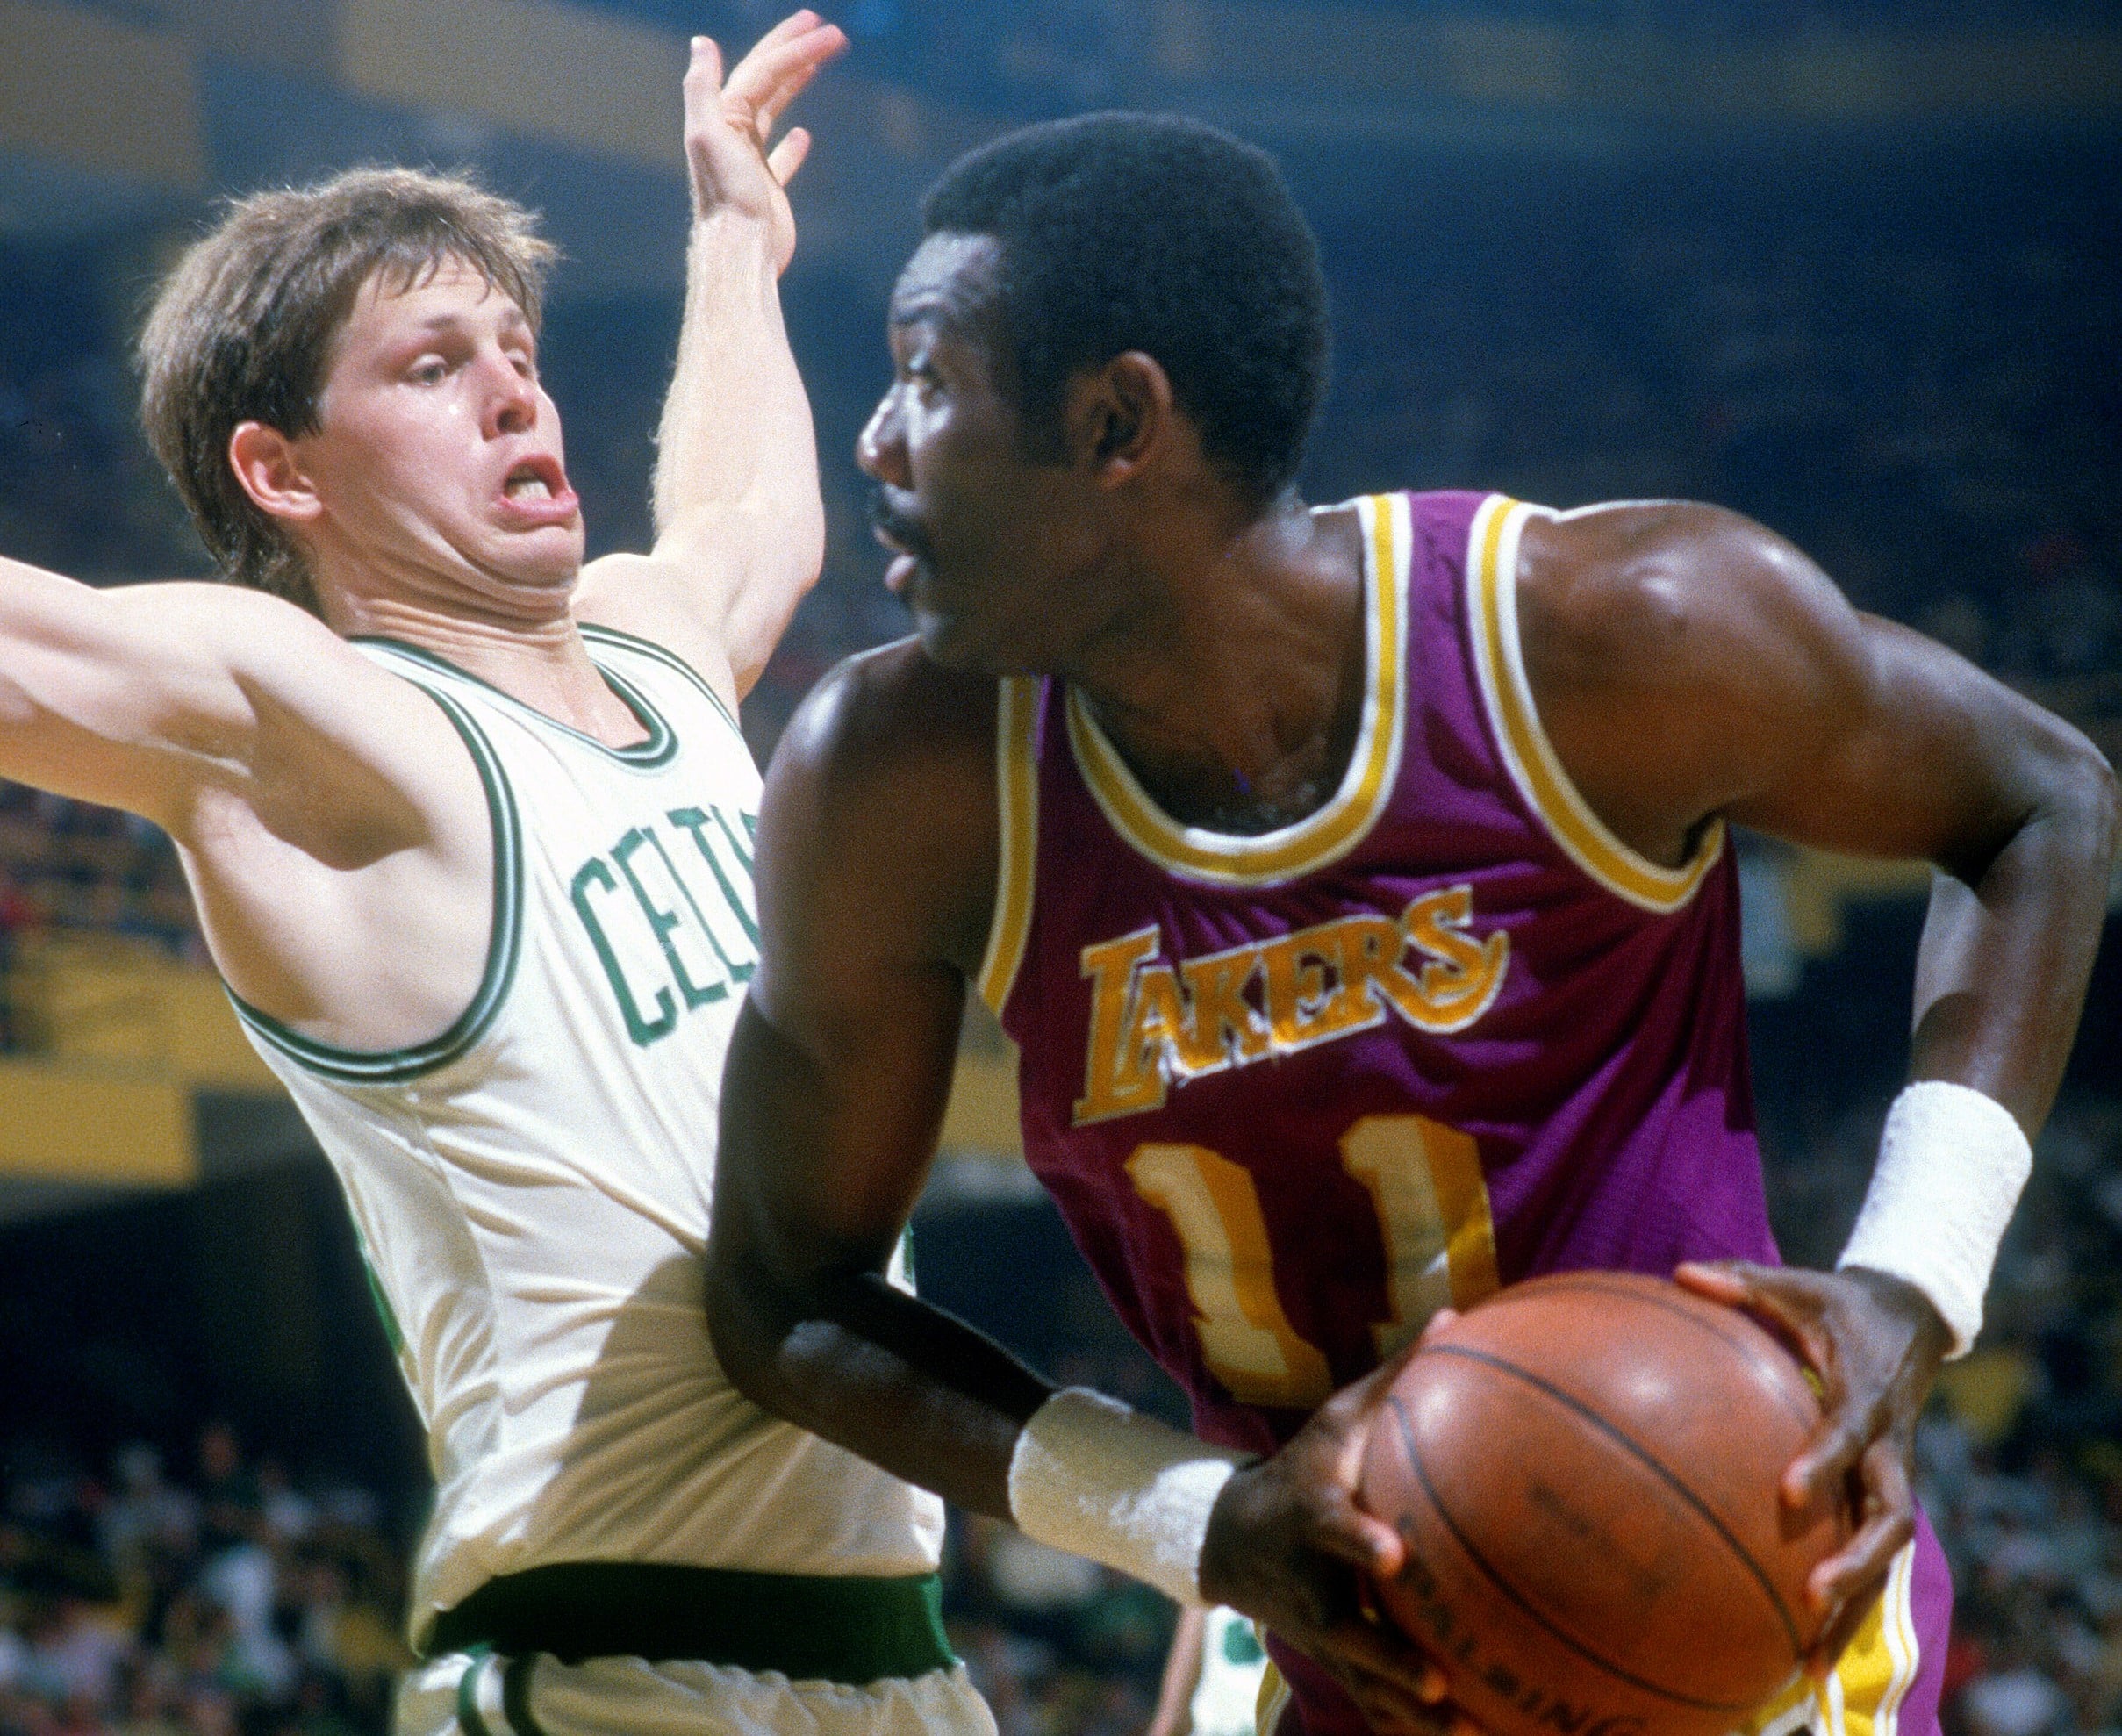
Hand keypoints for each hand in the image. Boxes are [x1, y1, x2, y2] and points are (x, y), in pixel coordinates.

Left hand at [682, 12, 846, 271]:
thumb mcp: (708, 134)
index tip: (829, 34)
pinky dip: (792, 144)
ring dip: (794, 83)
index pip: (764, 70)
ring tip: (815, 63)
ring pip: (774, 110)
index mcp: (725, 116)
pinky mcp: (767, 188)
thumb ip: (702, 87)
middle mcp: (734, 132)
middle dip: (795, 51)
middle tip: (827, 30)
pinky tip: (804, 135)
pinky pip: (781, 158)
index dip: (795, 48)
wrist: (739, 250)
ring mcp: (751, 159)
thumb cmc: (728, 197)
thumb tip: (701, 43)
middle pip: (768, 80)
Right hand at [1198, 1340, 1477, 1735]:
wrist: (1231, 1536)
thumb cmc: (1303, 1465)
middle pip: (1346, 1632)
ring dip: (1407, 1714)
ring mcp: (1321, 1632)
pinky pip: (1374, 1702)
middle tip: (1433, 1681)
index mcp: (1313, 1518)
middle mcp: (1311, 1584)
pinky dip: (1412, 1728)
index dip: (1357, 1541)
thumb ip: (1396, 1375)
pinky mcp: (1335, 1660)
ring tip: (1465, 1735)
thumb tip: (1459, 1315)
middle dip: (1386, 1660)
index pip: (1333, 1529)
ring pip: (1363, 1683)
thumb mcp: (1337, 1417)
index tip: (1392, 1556)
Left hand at [1674, 1261, 1949, 1676]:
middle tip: (1811, 1599)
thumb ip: (1743, 1282)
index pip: (1848, 1435)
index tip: (1788, 1493)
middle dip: (1856, 1564)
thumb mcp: (1796, 1285)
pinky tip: (1803, 1647)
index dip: (1823, 1461)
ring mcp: (1890, 1476)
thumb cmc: (1838, 1303)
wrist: (1911, 1317)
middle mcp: (1887, 1446)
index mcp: (1865, 1395)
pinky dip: (1847, 1600)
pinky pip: (1869, 1552)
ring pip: (1885, 1554)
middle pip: (1889, 1519)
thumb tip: (1681, 1272)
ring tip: (1811, 1662)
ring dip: (1855, 1606)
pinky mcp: (1881, 1493)